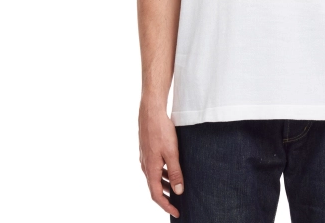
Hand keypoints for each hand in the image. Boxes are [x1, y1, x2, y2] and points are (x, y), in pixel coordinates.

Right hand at [138, 97, 183, 217]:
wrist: (151, 111)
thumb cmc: (161, 130)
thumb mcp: (172, 152)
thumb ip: (175, 172)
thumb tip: (178, 191)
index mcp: (150, 169)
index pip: (157, 195)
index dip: (167, 205)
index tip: (177, 212)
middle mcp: (145, 165)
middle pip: (155, 187)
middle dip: (166, 197)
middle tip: (179, 202)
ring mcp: (146, 157)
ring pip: (155, 177)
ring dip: (165, 184)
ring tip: (178, 188)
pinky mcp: (148, 150)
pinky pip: (155, 167)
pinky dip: (163, 173)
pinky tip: (172, 169)